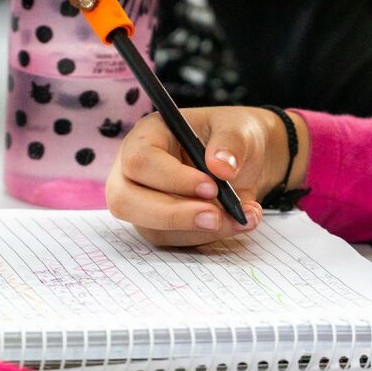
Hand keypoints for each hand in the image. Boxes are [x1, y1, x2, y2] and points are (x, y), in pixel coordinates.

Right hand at [106, 106, 309, 246]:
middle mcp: (135, 171)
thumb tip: (221, 167)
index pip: (139, 161)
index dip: (172, 179)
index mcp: (147, 136)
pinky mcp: (160, 226)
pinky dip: (208, 237)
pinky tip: (236, 222)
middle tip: (216, 217)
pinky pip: (175, 241)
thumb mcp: (239, 128)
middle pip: (126, 201)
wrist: (245, 161)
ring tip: (239, 218)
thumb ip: (232, 143)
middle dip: (173, 215)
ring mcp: (144, 202)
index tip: (211, 188)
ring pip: (153, 229)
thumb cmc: (233, 138)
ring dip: (199, 231)